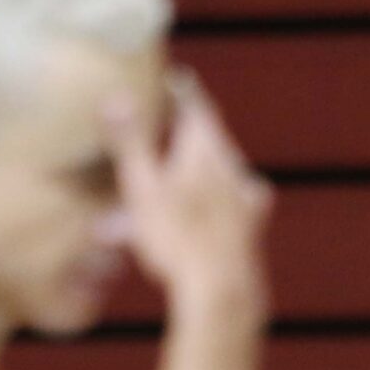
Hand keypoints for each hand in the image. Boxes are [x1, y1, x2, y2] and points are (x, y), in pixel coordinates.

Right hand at [105, 68, 273, 306]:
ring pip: (217, 171)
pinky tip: (205, 212)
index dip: (182, 91)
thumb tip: (117, 96)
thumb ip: (131, 142)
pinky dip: (211, 201)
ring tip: (171, 183)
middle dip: (182, 137)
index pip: (197, 105)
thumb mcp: (142, 185)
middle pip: (207, 139)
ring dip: (194, 172)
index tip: (173, 80)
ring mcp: (246, 196)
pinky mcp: (252, 225)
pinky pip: (230, 201)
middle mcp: (233, 166)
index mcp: (206, 148)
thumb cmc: (177, 237)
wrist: (220, 289)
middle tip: (165, 131)